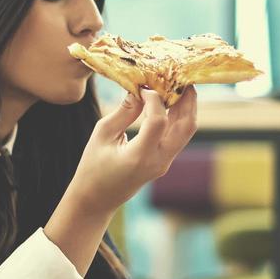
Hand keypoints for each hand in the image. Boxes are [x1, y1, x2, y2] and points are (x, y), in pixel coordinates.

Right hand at [70, 86, 197, 216]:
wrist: (96, 200)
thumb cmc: (93, 167)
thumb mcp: (102, 135)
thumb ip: (124, 112)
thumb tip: (140, 89)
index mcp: (139, 157)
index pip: (158, 121)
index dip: (154, 99)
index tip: (143, 87)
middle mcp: (157, 161)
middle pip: (186, 126)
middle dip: (187, 99)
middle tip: (180, 78)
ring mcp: (164, 163)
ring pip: (186, 131)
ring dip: (185, 107)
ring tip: (176, 86)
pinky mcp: (164, 161)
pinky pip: (177, 136)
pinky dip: (177, 117)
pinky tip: (168, 102)